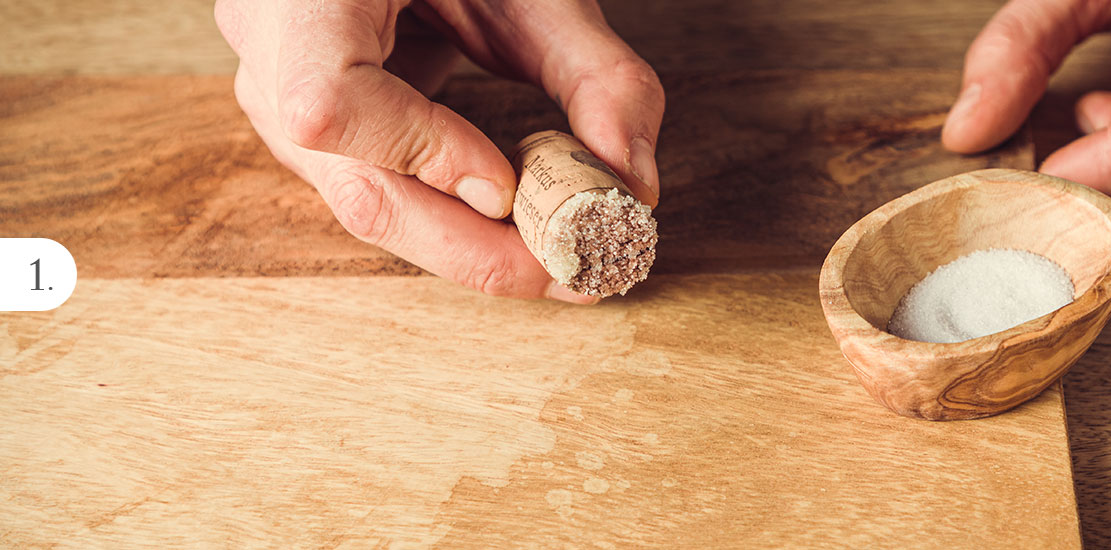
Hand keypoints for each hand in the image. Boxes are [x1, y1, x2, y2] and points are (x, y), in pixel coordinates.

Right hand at [215, 0, 664, 302]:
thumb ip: (594, 72)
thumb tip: (635, 187)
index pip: (330, 102)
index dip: (422, 154)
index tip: (507, 184)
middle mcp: (268, 45)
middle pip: (355, 186)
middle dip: (475, 249)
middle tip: (572, 274)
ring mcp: (274, 85)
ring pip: (366, 201)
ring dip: (470, 243)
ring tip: (560, 256)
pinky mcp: (307, 114)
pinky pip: (377, 183)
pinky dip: (453, 211)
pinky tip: (519, 223)